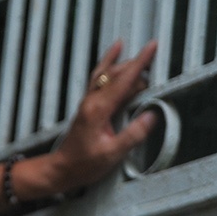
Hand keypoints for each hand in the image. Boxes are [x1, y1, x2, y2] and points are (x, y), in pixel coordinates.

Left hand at [24, 41, 158, 195]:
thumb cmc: (83, 164)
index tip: (152, 47)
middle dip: (136, 64)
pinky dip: (108, 65)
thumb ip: (133, 134)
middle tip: (155, 59)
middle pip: (117, 73)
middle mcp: (92, 100)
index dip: (140, 62)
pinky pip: (99, 78)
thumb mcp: (112, 154)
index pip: (124, 80)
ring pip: (107, 73)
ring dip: (124, 63)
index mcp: (99, 109)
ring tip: (141, 56)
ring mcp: (88, 101)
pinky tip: (114, 56)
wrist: (61, 169)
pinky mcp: (88, 105)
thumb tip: (151, 116)